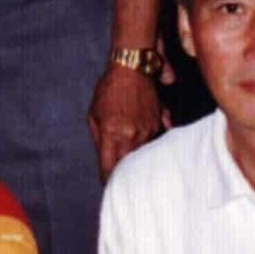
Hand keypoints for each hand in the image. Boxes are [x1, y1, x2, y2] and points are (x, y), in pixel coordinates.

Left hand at [88, 62, 165, 179]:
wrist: (133, 68)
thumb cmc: (109, 90)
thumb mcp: (94, 115)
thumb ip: (99, 140)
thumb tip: (107, 160)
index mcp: (112, 134)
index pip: (110, 168)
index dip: (108, 180)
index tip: (108, 185)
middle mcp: (132, 135)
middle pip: (129, 167)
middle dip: (125, 175)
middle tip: (122, 182)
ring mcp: (149, 131)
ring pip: (144, 156)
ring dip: (139, 161)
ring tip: (137, 169)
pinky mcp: (160, 124)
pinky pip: (155, 142)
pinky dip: (151, 147)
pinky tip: (149, 150)